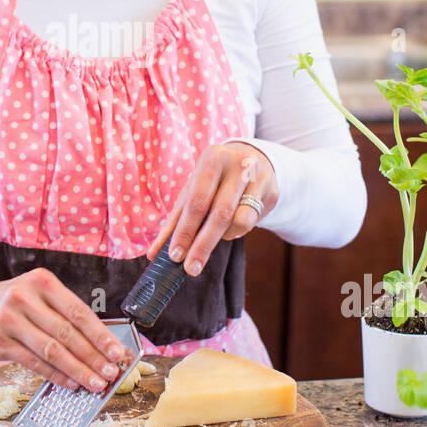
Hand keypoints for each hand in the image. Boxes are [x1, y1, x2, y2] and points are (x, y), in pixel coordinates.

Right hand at [0, 269, 130, 390]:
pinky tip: (71, 384)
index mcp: (42, 282)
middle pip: (66, 333)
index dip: (100, 334)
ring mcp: (9, 321)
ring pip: (51, 351)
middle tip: (110, 373)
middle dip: (92, 356)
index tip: (117, 352)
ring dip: (77, 370)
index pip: (78, 311)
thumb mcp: (39, 293)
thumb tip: (101, 344)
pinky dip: (56, 375)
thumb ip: (65, 312)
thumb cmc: (16, 301)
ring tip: (95, 383)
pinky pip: (34, 363)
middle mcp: (24, 298)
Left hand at [145, 142, 278, 276]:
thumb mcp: (192, 191)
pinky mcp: (273, 193)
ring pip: (240, 221)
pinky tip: (232, 223)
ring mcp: (259, 178)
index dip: (185, 231)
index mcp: (213, 158)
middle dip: (203, 245)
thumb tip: (154, 253)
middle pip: (220, 214)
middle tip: (191, 268)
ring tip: (215, 233)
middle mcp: (239, 164)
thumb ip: (175, 221)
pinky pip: (252, 223)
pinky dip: (237, 231)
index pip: (197, 201)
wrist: (251, 160)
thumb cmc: (213, 180)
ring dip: (223, 236)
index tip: (175, 256)